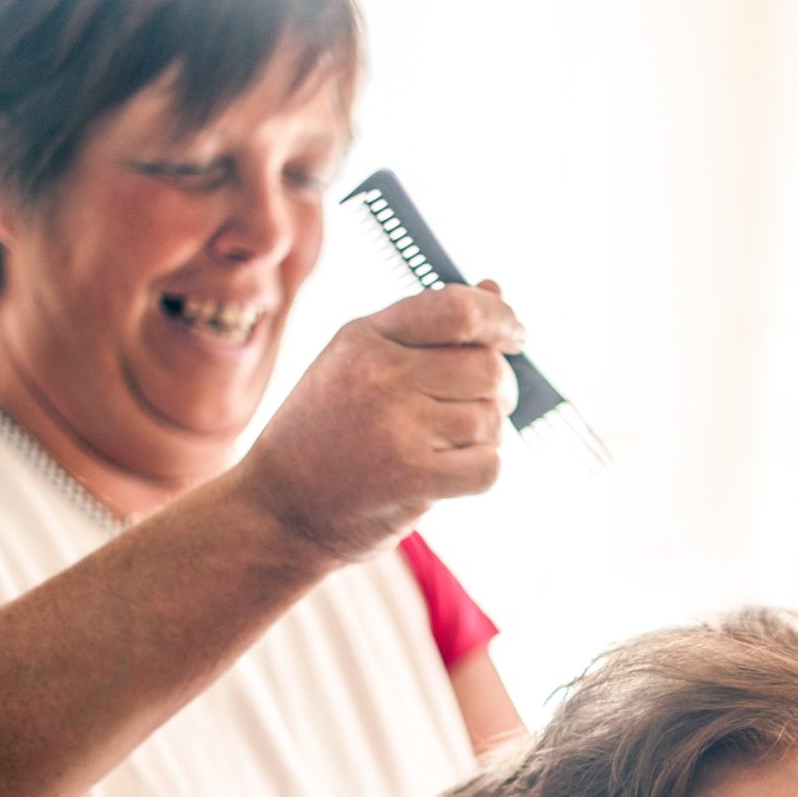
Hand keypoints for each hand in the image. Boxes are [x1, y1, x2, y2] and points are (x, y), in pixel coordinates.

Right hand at [232, 281, 526, 565]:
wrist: (281, 508)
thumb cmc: (329, 431)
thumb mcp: (361, 362)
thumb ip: (429, 329)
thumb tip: (495, 288)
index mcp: (364, 336)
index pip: (456, 308)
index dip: (500, 318)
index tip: (516, 336)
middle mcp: (378, 374)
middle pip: (487, 367)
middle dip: (499, 390)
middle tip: (477, 408)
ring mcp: (394, 425)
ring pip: (491, 419)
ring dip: (484, 436)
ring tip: (445, 445)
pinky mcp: (410, 476)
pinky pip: (489, 466)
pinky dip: (481, 471)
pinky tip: (448, 473)